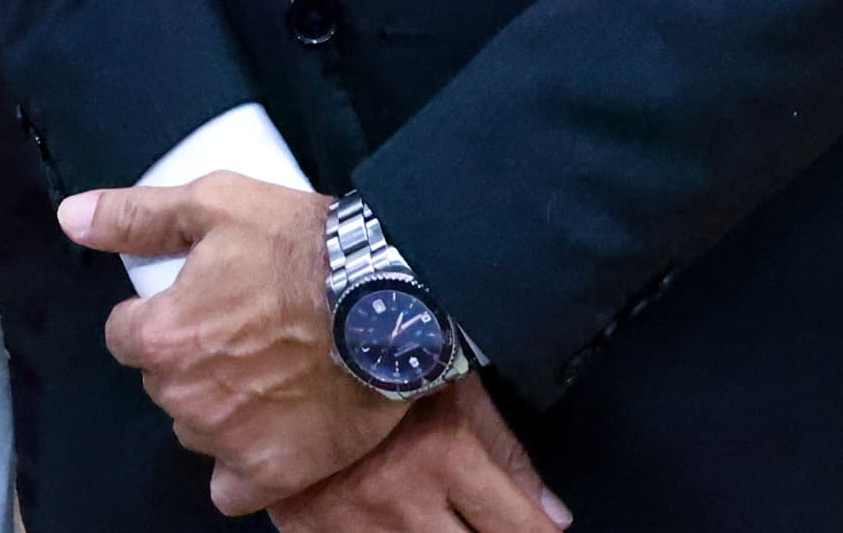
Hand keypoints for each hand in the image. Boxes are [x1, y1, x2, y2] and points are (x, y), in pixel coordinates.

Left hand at [67, 175, 391, 511]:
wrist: (392, 298)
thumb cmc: (304, 245)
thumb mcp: (217, 204)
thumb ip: (137, 215)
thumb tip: (71, 219)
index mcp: (164, 336)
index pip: (124, 336)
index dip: (156, 315)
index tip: (196, 301)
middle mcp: (185, 396)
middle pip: (162, 382)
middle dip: (188, 358)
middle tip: (241, 328)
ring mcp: (228, 440)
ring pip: (196, 428)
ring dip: (216, 406)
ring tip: (265, 371)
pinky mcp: (273, 473)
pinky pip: (231, 487)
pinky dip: (242, 465)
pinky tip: (267, 432)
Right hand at [273, 378, 568, 532]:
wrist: (285, 330)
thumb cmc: (385, 349)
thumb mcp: (457, 387)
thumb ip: (508, 456)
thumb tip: (556, 520)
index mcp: (446, 454)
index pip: (519, 529)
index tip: (535, 527)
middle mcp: (401, 497)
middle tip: (478, 520)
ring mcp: (351, 520)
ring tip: (430, 517)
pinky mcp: (306, 529)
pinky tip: (386, 524)